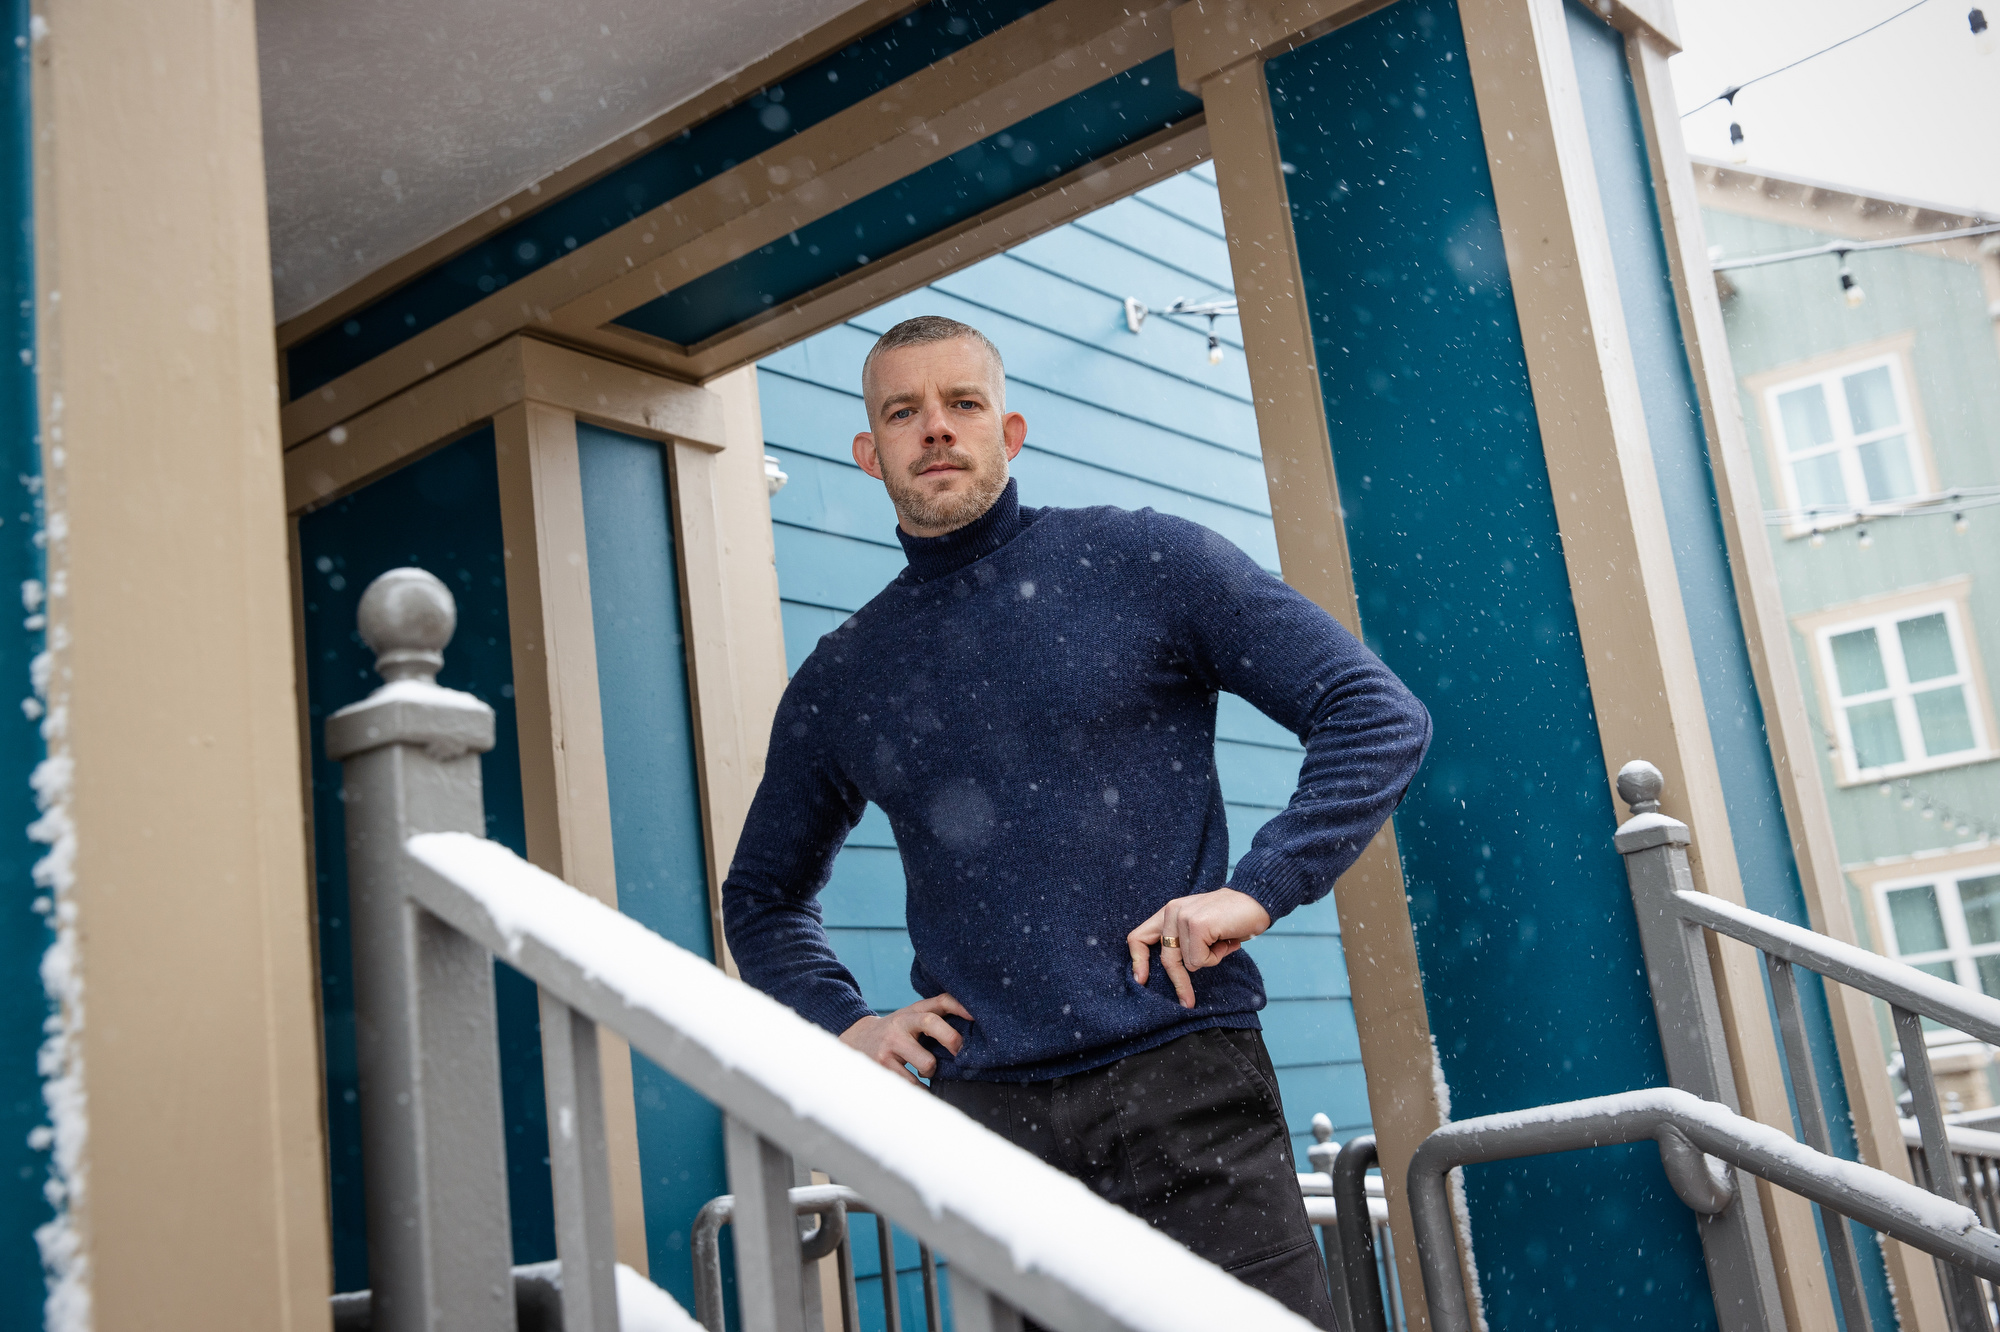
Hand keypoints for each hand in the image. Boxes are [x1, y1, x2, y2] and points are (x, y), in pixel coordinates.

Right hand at [840, 994, 971, 1083]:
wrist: (856, 1040)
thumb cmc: (896, 1032)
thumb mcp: (911, 1018)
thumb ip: (935, 1017)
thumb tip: (972, 1024)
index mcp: (912, 1012)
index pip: (940, 1001)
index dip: (959, 1006)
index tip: (976, 1017)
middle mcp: (901, 1023)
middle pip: (931, 1023)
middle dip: (951, 1039)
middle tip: (958, 1054)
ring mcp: (890, 1044)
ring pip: (926, 1062)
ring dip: (931, 1072)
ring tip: (926, 1071)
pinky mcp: (883, 1066)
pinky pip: (912, 1083)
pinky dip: (921, 1089)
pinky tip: (920, 1088)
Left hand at [1127, 887, 1271, 1009]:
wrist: (1257, 898)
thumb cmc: (1231, 918)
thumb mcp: (1201, 928)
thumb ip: (1185, 943)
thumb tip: (1175, 972)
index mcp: (1169, 912)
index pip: (1138, 937)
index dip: (1138, 961)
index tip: (1141, 981)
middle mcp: (1172, 911)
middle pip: (1167, 959)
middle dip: (1179, 982)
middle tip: (1188, 1002)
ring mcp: (1183, 916)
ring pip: (1189, 963)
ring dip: (1210, 959)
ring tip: (1223, 942)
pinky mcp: (1197, 924)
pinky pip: (1200, 960)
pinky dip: (1217, 957)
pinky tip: (1227, 940)